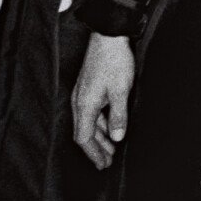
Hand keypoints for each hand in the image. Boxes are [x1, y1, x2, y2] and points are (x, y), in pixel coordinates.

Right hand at [72, 32, 135, 168]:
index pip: (83, 138)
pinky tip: (110, 127)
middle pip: (84, 132)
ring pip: (89, 122)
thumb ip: (118, 115)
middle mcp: (79, 102)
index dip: (93, 153)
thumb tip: (117, 138)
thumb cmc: (114, 62)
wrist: (108, 36)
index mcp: (84, 105)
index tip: (103, 164)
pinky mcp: (89, 87)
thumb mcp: (120, 91)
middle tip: (107, 162)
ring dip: (100, 137)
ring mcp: (83, 94)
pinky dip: (101, 123)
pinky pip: (92, 112)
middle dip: (96, 149)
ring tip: (111, 148)